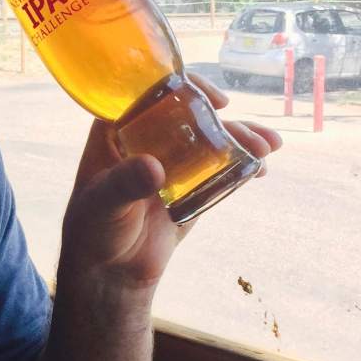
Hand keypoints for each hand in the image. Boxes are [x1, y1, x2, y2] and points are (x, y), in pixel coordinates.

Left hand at [58, 74, 281, 290]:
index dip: (185, 88)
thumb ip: (124, 184)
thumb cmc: (92, 230)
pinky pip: (218, 169)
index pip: (151, 93)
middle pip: (189, 115)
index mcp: (117, 129)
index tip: (215, 100)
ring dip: (240, 139)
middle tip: (251, 136)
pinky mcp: (189, 187)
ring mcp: (170, 162)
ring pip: (208, 140)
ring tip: (268, 147)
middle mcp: (145, 138)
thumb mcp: (102, 204)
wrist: (109, 273)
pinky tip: (260, 168)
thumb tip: (154, 167)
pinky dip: (240, 166)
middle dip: (224, 120)